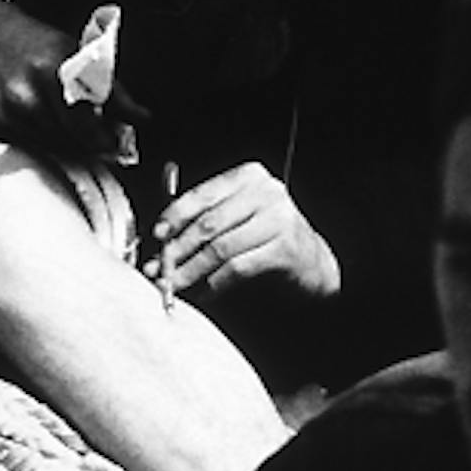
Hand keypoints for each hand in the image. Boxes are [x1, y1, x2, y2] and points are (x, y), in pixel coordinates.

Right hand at [0, 0, 145, 159]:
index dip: (104, 141)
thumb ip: (112, 90)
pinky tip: (35, 122)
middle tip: (95, 137)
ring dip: (61, 146)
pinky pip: (22, 149)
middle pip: (68, 142)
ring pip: (47, 150)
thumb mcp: (78, 54)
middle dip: (86, 144)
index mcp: (53, 71)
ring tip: (61, 123)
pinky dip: (35, 144)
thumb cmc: (36, 45)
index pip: (86, 125)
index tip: (115, 146)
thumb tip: (142, 118)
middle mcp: (25, 94)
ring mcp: (3, 112)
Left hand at [145, 162, 339, 298]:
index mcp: (249, 177)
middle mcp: (266, 193)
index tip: (157, 234)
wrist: (312, 263)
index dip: (175, 215)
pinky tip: (203, 294)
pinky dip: (214, 284)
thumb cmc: (267, 239)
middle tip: (159, 269)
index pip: (203, 194)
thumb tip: (162, 241)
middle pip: (209, 223)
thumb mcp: (237, 218)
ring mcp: (278, 220)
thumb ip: (204, 221)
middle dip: (178, 249)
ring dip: (191, 270)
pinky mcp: (284, 249)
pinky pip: (238, 268)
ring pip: (220, 248)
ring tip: (174, 284)